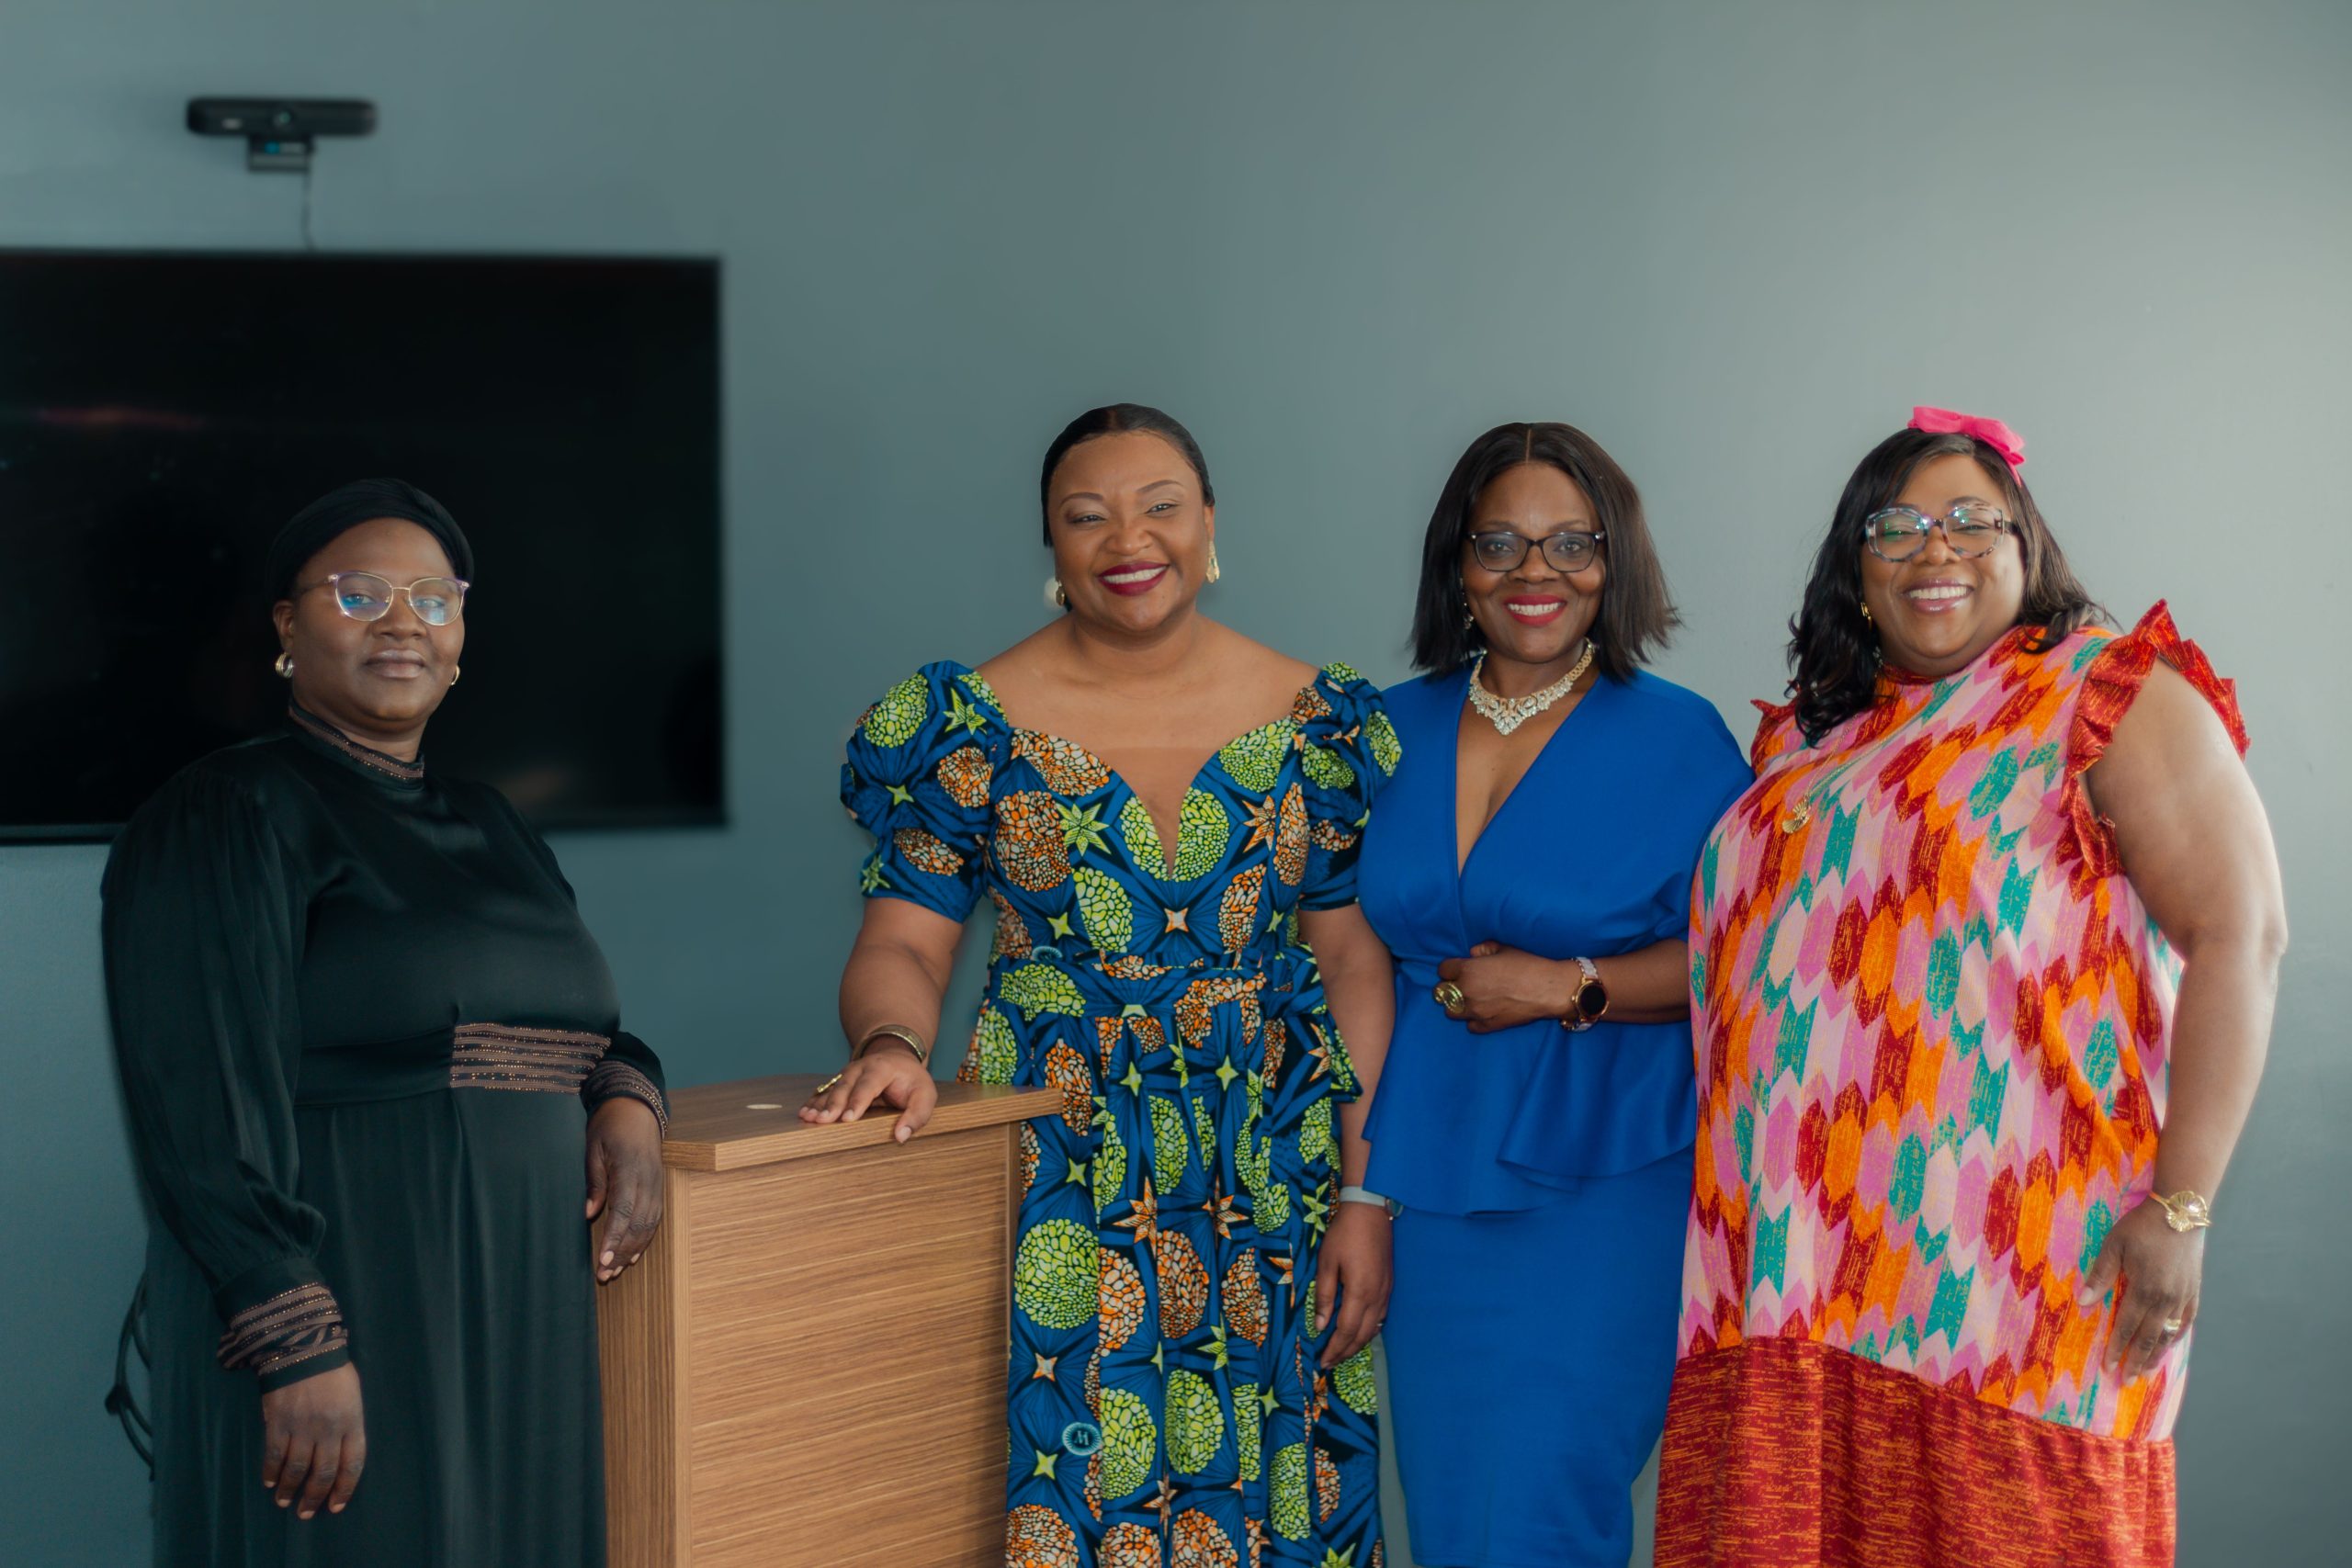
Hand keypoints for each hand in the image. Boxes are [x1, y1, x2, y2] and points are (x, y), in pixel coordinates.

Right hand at [259, 1362, 364, 1519]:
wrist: (302, 1347)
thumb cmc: (332, 1371)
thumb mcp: (352, 1396)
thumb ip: (348, 1424)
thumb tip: (340, 1454)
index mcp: (352, 1420)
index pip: (353, 1463)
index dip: (344, 1488)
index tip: (336, 1506)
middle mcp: (329, 1428)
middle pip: (323, 1472)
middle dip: (315, 1497)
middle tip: (307, 1512)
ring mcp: (302, 1426)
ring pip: (297, 1468)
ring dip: (290, 1488)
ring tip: (285, 1501)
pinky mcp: (278, 1422)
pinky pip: (274, 1455)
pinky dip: (271, 1472)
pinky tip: (269, 1482)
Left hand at [585, 1097, 665, 1282]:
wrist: (637, 1106)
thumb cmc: (609, 1125)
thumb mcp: (593, 1148)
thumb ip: (594, 1182)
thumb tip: (588, 1214)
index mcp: (630, 1169)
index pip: (623, 1211)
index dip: (614, 1239)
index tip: (602, 1260)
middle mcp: (648, 1180)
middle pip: (638, 1224)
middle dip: (622, 1252)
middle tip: (604, 1275)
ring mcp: (657, 1183)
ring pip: (649, 1225)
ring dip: (633, 1250)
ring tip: (616, 1271)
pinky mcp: (658, 1185)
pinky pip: (655, 1218)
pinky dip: (645, 1238)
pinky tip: (634, 1255)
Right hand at [798, 1041, 938, 1142]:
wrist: (897, 1058)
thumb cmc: (912, 1081)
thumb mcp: (925, 1095)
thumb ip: (917, 1115)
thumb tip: (901, 1136)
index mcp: (882, 1068)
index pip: (869, 1085)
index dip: (857, 1101)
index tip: (847, 1119)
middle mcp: (861, 1068)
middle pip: (845, 1086)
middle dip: (833, 1104)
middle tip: (822, 1121)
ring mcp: (847, 1074)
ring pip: (831, 1088)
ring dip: (819, 1104)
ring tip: (807, 1117)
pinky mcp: (840, 1082)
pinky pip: (825, 1092)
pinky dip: (814, 1103)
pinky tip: (804, 1113)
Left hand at [1313, 1200, 1392, 1367]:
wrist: (1371, 1211)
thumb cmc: (1344, 1235)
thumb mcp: (1327, 1263)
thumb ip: (1324, 1296)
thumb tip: (1320, 1324)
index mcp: (1360, 1293)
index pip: (1346, 1331)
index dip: (1334, 1349)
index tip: (1323, 1361)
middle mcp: (1377, 1297)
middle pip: (1362, 1335)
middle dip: (1345, 1352)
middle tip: (1330, 1362)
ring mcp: (1386, 1292)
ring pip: (1373, 1328)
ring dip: (1357, 1343)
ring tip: (1342, 1351)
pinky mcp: (1389, 1285)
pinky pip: (1380, 1317)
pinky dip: (1368, 1330)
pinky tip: (1358, 1331)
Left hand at [1435, 942, 1573, 1032]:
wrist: (1548, 989)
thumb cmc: (1527, 965)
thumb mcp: (1504, 949)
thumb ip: (1483, 949)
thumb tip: (1473, 953)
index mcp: (1468, 970)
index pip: (1443, 970)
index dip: (1450, 967)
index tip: (1458, 967)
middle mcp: (1467, 992)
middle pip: (1442, 992)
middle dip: (1449, 986)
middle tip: (1461, 983)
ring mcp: (1476, 1012)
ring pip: (1451, 1012)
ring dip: (1457, 1005)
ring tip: (1469, 1000)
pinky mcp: (1488, 1026)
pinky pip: (1470, 1026)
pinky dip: (1473, 1020)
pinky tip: (1483, 1012)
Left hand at [2079, 1197, 2204, 1380]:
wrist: (2181, 1213)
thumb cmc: (2142, 1227)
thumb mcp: (2115, 1245)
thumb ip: (2100, 1275)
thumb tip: (2083, 1303)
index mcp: (2144, 1289)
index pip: (2127, 1326)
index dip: (2116, 1348)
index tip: (2107, 1367)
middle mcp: (2166, 1299)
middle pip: (2149, 1337)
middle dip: (2136, 1361)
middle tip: (2126, 1380)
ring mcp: (2183, 1297)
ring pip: (2169, 1334)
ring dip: (2156, 1355)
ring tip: (2145, 1372)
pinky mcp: (2194, 1292)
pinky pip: (2186, 1322)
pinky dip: (2176, 1337)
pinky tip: (2168, 1346)